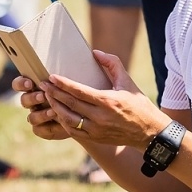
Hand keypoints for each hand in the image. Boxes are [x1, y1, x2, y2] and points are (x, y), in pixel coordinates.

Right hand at [14, 75, 71, 140]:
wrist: (83, 114)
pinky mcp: (42, 130)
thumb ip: (60, 81)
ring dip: (41, 114)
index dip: (21, 84)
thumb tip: (55, 75)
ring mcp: (36, 117)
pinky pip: (38, 130)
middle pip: (24, 101)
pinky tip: (59, 124)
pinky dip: (48, 127)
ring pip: (31, 117)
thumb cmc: (75, 94)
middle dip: (32, 98)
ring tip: (53, 111)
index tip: (30, 83)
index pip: (19, 84)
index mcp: (34, 88)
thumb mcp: (69, 84)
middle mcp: (33, 103)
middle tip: (43, 96)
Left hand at [38, 52, 166, 147]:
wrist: (148, 132)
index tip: (51, 77)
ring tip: (48, 97)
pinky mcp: (95, 138)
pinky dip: (63, 121)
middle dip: (54, 93)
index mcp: (108, 101)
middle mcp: (100, 117)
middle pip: (70, 104)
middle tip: (43, 84)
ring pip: (68, 119)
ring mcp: (96, 130)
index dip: (63, 84)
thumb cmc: (138, 105)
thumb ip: (112, 64)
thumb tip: (95, 52)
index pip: (79, 91)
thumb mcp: (128, 82)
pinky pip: (73, 131)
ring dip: (55, 107)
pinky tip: (58, 112)